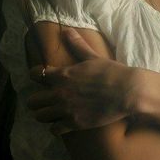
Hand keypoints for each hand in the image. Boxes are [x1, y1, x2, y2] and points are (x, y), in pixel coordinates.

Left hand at [27, 28, 141, 134]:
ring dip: (44, 113)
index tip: (42, 76)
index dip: (36, 75)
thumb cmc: (111, 72)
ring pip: (40, 116)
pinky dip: (56, 127)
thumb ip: (77, 45)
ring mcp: (67, 110)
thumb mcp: (93, 57)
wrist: (127, 91)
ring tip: (51, 111)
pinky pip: (54, 130)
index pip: (35, 74)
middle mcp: (60, 93)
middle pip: (32, 101)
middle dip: (36, 99)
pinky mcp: (75, 124)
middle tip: (45, 98)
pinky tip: (62, 122)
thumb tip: (67, 30)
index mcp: (63, 75)